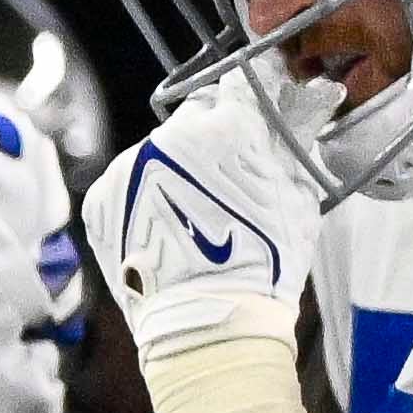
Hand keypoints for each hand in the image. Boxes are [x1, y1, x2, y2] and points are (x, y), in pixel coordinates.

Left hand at [90, 88, 326, 339]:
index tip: (255, 115)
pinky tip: (166, 230)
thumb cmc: (264, 261)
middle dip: (212, 138)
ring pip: (157, 151)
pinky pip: (128, 184)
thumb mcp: (294, 192)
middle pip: (194, 118)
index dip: (250, 101)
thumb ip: (292, 135)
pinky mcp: (102, 200)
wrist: (207, 325)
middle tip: (228, 180)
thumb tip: (310, 94)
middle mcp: (167, 138)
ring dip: (174, 169)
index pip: (237, 86)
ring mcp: (128, 169)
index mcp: (223, 127)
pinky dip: (144, 198)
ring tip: (194, 216)